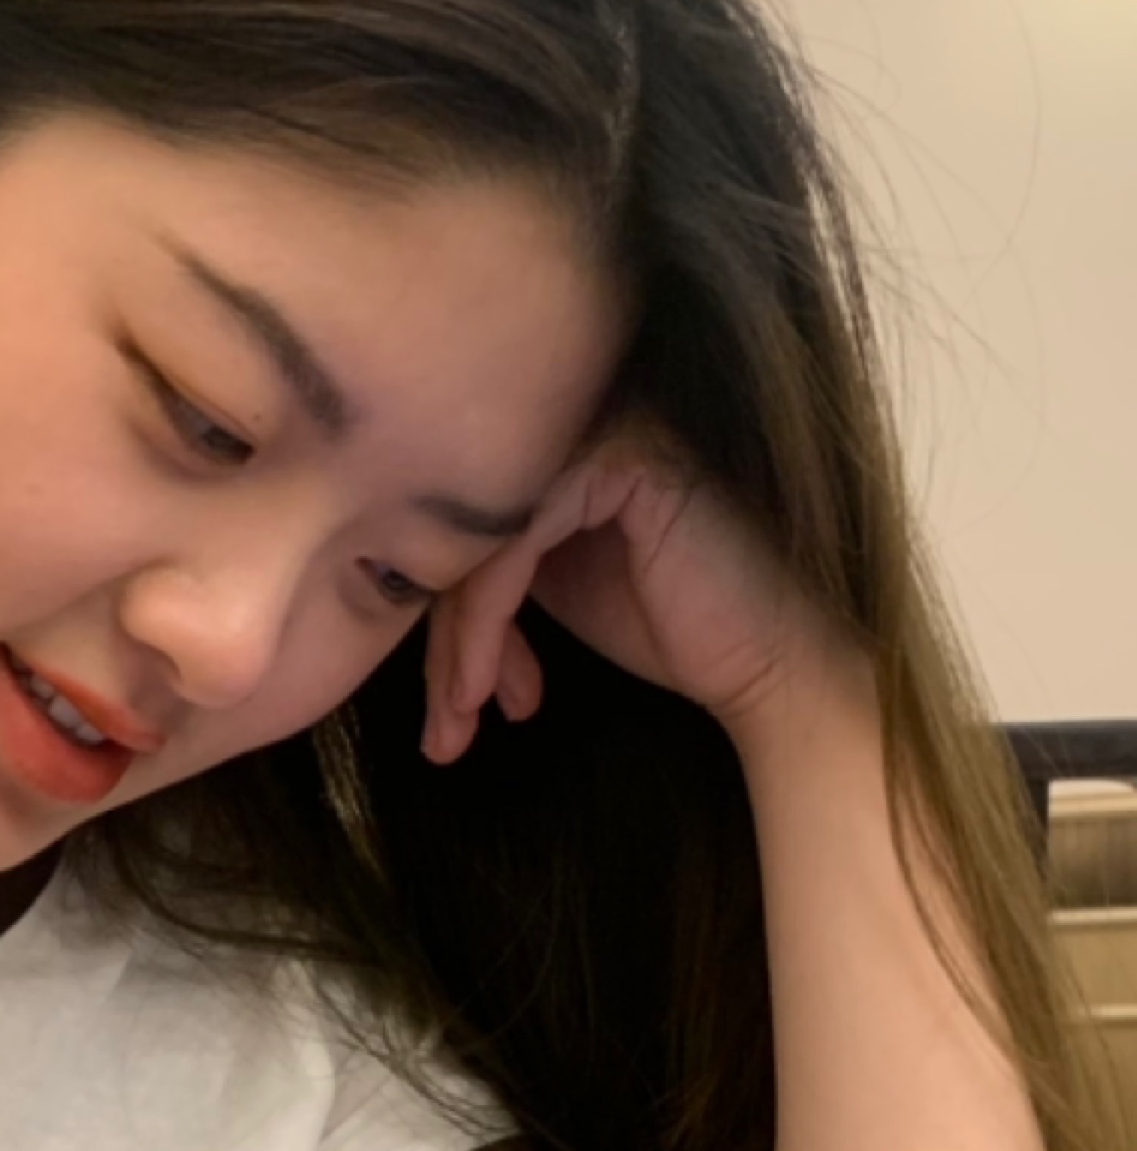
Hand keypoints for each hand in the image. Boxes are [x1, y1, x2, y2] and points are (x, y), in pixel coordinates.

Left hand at [421, 436, 852, 764]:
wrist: (775, 663)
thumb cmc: (673, 630)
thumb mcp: (551, 591)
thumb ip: (482, 566)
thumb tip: (376, 584)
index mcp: (549, 442)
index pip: (453, 521)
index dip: (438, 621)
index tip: (444, 709)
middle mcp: (568, 418)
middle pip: (454, 526)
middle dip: (443, 643)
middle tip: (442, 731)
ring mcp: (597, 428)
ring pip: (474, 539)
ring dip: (458, 648)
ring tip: (457, 726)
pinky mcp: (616, 459)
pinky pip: (509, 545)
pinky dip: (486, 628)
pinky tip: (487, 692)